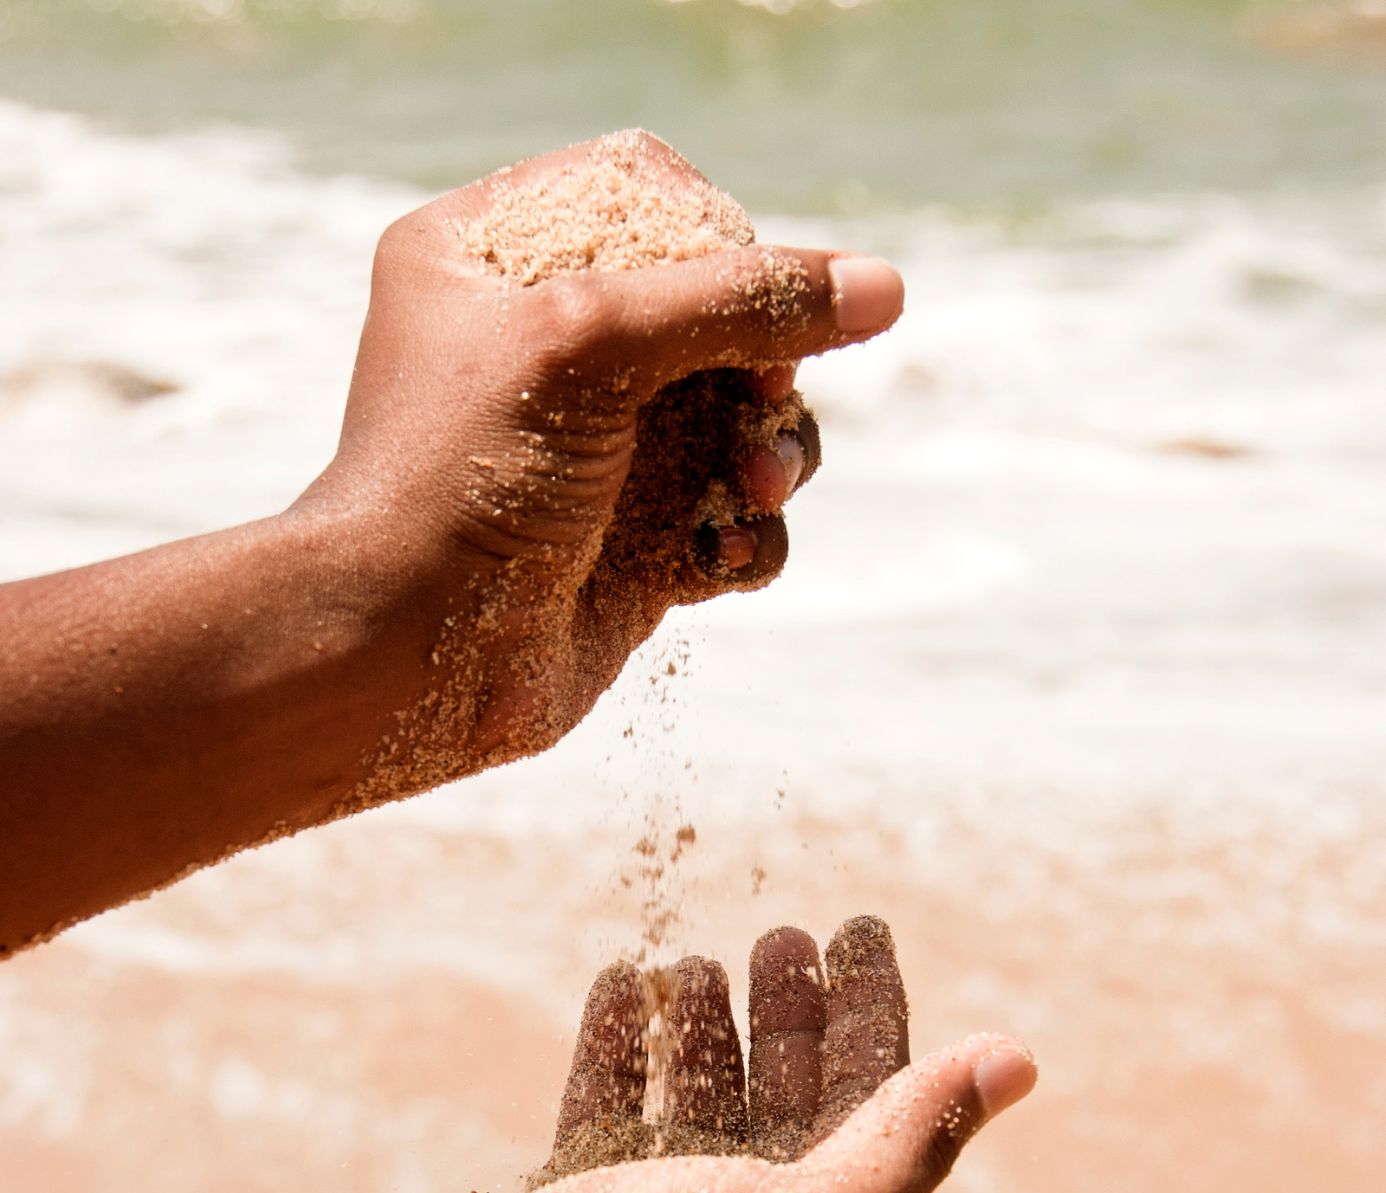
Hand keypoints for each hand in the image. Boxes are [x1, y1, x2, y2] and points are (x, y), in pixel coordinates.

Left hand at [301, 132, 903, 797]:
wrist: (409, 661)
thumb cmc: (466, 479)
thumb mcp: (595, 347)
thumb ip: (742, 301)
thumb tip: (886, 288)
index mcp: (490, 256)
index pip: (647, 195)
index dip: (718, 242)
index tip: (735, 302)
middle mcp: (544, 346)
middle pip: (716, 312)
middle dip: (761, 364)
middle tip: (764, 404)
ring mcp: (596, 450)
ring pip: (744, 418)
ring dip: (773, 451)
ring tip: (754, 489)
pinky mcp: (634, 541)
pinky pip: (733, 516)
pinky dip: (743, 537)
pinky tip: (712, 566)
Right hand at [335, 918, 1033, 1192]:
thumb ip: (912, 1136)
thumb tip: (1017, 1060)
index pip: (877, 1110)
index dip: (873, 1014)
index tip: (859, 928)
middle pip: (789, 1103)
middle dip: (793, 1015)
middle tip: (782, 934)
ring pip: (699, 1109)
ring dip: (707, 1028)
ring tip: (696, 956)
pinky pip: (611, 1117)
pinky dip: (624, 1050)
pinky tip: (624, 987)